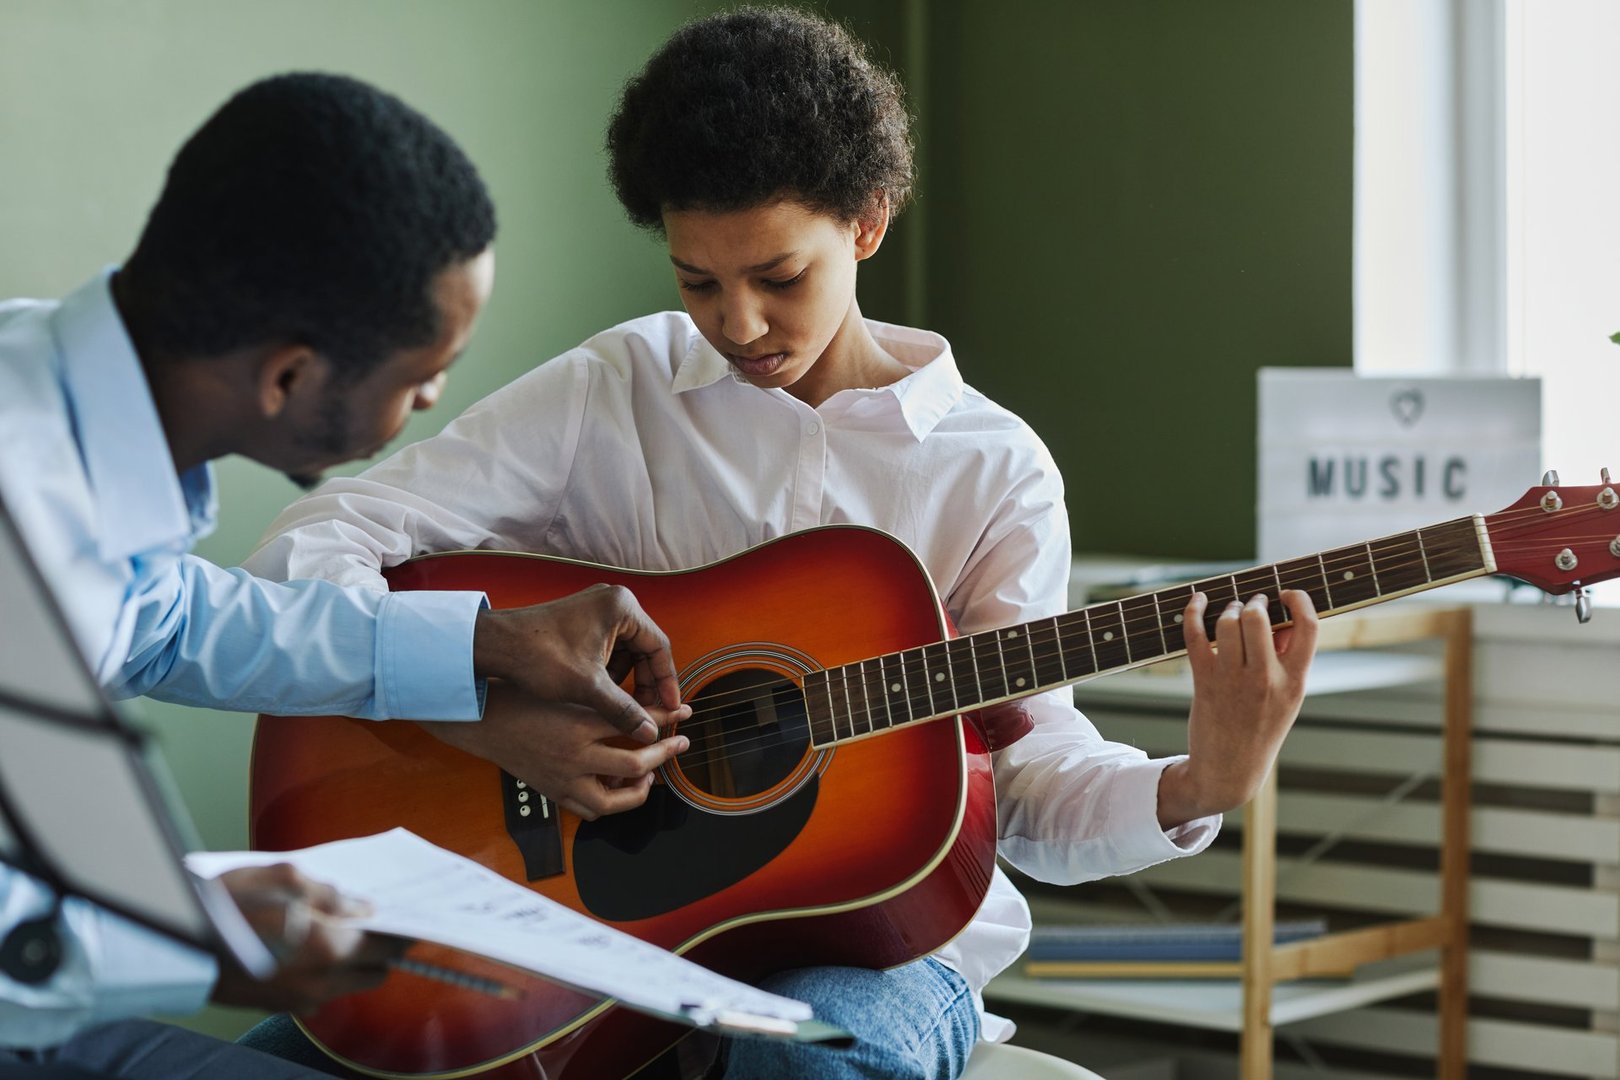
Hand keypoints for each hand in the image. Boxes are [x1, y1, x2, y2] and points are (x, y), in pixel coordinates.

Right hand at [210, 864, 407, 1013]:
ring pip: (348, 986)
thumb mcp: (279, 876)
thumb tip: (361, 906)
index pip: (388, 946)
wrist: (168, 943)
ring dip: (354, 963)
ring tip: (342, 931)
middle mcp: (318, 981)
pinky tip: (311, 949)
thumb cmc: (222, 902)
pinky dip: (325, 975)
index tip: (411, 918)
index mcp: (326, 947)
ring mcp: (296, 999)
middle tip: (376, 923)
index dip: (403, 931)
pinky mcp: (276, 1006)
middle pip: (376, 972)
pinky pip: (318, 995)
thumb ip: (329, 893)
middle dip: (382, 949)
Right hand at [420, 681, 688, 818]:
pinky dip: (610, 801)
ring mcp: (563, 780)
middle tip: (677, 745)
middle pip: (635, 764)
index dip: (665, 719)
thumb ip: (605, 701)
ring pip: (614, 800)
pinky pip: (590, 809)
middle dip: (663, 755)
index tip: (685, 713)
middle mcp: (574, 756)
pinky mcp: (553, 793)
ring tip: (647, 773)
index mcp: (579, 723)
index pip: (636, 723)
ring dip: (638, 789)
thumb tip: (644, 705)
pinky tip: (616, 784)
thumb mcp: (567, 690)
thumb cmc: (523, 697)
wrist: (483, 721)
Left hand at [472, 583, 682, 743]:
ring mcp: (596, 609)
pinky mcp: (582, 620)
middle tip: (651, 712)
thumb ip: (624, 710)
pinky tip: (604, 694)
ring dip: (628, 679)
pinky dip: (610, 671)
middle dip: (646, 682)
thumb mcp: (588, 687)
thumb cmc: (538, 656)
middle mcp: (613, 601)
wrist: (494, 645)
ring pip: (627, 650)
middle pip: (645, 647)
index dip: (666, 682)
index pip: (659, 647)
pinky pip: (609, 647)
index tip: (670, 708)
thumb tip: (651, 732)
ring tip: (626, 708)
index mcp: (622, 607)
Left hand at [1156, 589, 1318, 828]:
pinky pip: (1196, 635)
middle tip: (1251, 605)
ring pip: (1227, 622)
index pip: (1308, 626)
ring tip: (1229, 613)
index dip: (1299, 600)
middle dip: (1253, 602)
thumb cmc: (1260, 730)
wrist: (1229, 771)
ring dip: (1227, 609)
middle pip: (1258, 617)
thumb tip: (1279, 620)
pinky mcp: (1205, 682)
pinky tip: (1197, 601)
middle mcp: (1266, 679)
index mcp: (1295, 682)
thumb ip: (1286, 661)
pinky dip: (1193, 612)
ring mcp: (1233, 680)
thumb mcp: (1287, 700)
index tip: (1286, 593)